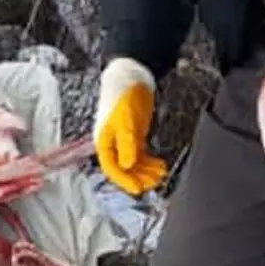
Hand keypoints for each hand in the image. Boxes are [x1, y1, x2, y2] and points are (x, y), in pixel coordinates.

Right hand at [93, 57, 167, 195]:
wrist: (131, 76)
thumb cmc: (122, 94)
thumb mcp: (125, 120)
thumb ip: (127, 143)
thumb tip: (127, 166)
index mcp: (103, 141)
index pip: (112, 168)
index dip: (124, 180)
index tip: (137, 189)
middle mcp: (112, 144)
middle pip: (124, 169)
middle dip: (139, 177)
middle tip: (154, 182)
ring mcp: (124, 141)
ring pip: (134, 164)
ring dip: (146, 171)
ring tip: (161, 173)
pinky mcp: (135, 136)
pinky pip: (141, 156)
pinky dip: (150, 162)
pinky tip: (160, 165)